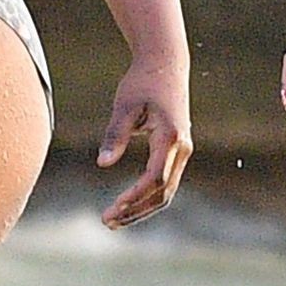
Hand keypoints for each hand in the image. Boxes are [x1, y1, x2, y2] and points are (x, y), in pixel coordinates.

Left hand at [97, 58, 191, 227]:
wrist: (166, 63)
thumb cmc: (142, 82)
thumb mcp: (124, 106)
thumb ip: (115, 135)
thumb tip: (102, 164)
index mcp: (171, 137)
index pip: (155, 178)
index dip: (134, 197)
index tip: (113, 208)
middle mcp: (183, 147)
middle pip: (163, 192)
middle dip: (136, 211)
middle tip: (107, 222)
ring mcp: (183, 150)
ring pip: (167, 191)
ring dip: (142, 208)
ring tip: (113, 219)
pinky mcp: (178, 150)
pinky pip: (166, 181)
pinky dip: (147, 196)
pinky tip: (127, 203)